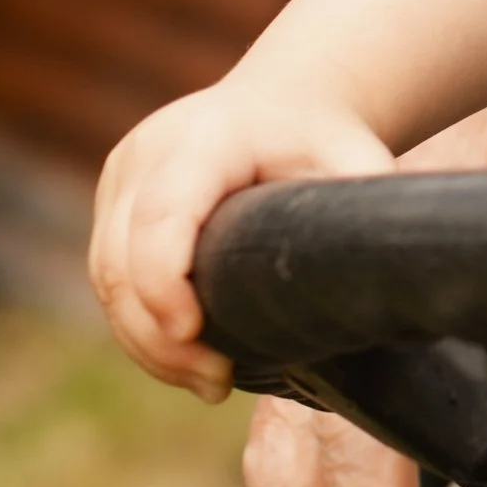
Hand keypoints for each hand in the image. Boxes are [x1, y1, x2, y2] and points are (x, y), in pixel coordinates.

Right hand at [92, 78, 392, 398]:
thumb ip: (361, 202)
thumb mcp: (352, 157)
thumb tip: (379, 272)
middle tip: (216, 383)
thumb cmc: (322, 139)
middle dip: (158, 336)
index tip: (193, 335)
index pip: (162, 213)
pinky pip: (108, 279)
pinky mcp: (111, 206)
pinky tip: (185, 360)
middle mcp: (147, 153)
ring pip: (107, 279)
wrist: (282, 103)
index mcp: (204, 137)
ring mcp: (120, 179)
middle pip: (121, 259)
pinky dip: (139, 326)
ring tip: (208, 382)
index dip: (164, 280)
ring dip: (148, 342)